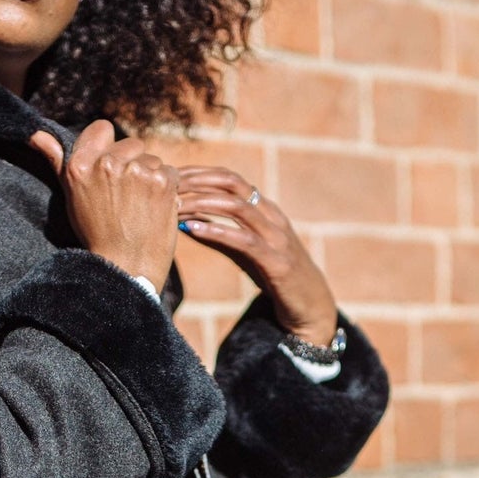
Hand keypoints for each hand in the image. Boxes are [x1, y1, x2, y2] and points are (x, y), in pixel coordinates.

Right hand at [29, 122, 179, 293]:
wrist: (126, 268)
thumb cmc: (97, 235)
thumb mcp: (72, 197)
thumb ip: (57, 161)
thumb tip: (37, 135)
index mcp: (81, 165)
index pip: (102, 128)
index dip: (109, 147)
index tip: (111, 169)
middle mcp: (108, 164)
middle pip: (131, 143)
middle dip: (132, 164)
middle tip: (127, 195)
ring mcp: (137, 171)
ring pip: (152, 158)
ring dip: (151, 176)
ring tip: (140, 205)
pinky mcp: (162, 181)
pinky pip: (170, 171)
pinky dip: (167, 188)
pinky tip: (155, 208)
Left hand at [176, 167, 338, 346]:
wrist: (309, 304)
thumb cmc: (274, 274)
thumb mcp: (243, 250)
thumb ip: (218, 235)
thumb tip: (184, 222)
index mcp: (264, 208)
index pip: (229, 178)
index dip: (199, 173)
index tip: (171, 176)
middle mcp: (271, 216)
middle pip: (232, 183)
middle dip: (198, 180)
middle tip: (168, 185)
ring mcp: (276, 237)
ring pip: (237, 206)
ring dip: (202, 203)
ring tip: (174, 206)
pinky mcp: (277, 261)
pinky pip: (244, 240)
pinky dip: (216, 231)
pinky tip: (193, 230)